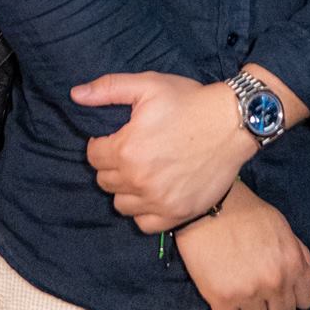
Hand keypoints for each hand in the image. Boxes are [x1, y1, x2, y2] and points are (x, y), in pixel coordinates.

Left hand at [71, 72, 255, 232]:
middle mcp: (139, 180)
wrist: (233, 122)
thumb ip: (108, 89)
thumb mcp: (148, 85)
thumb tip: (76, 95)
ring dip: (126, 190)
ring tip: (141, 173)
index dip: (101, 145)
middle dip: (112, 166)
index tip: (114, 139)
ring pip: (122, 205)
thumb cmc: (190, 101)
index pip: (93, 157)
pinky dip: (144, 212)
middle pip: (105, 181)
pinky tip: (153, 194)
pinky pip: (145, 224)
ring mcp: (159, 201)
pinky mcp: (177, 214)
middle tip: (130, 153)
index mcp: (127, 149)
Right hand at [174, 181, 309, 309]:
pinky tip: (222, 303)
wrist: (208, 204)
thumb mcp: (282, 228)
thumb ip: (300, 258)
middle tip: (256, 296)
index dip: (292, 296)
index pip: (306, 300)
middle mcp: (275, 282)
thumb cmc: (245, 211)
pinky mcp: (222, 298)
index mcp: (293, 263)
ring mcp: (249, 292)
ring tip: (238, 300)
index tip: (279, 292)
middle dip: (271, 308)